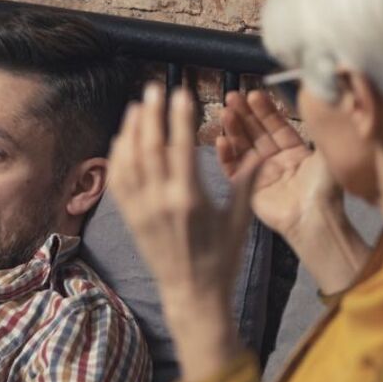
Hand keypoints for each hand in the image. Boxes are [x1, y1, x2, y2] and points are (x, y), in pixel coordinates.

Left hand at [109, 84, 257, 380]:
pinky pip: (118, 180)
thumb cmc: (220, 259)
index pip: (180, 147)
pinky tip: (124, 137)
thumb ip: (246, 184)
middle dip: (151, 113)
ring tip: (138, 105)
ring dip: (132, 129)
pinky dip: (118, 155)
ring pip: (129, 159)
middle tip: (154, 87)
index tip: (181, 92)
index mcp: (189, 199)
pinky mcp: (129, 218)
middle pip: (150, 146)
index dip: (179, 117)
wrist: (192, 294)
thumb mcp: (237, 221)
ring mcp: (140, 210)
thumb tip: (264, 153)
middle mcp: (160, 202)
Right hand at [220, 91, 371, 293]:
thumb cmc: (325, 188)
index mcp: (295, 152)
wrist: (314, 217)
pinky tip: (221, 140)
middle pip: (256, 132)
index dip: (264, 109)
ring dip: (233, 129)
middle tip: (232, 96)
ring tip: (225, 112)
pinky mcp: (248, 189)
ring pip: (242, 146)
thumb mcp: (326, 152)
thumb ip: (319, 127)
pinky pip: (233, 169)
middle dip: (244, 114)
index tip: (254, 94)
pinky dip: (226, 156)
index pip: (276, 125)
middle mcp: (276, 161)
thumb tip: (318, 101)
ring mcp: (260, 174)